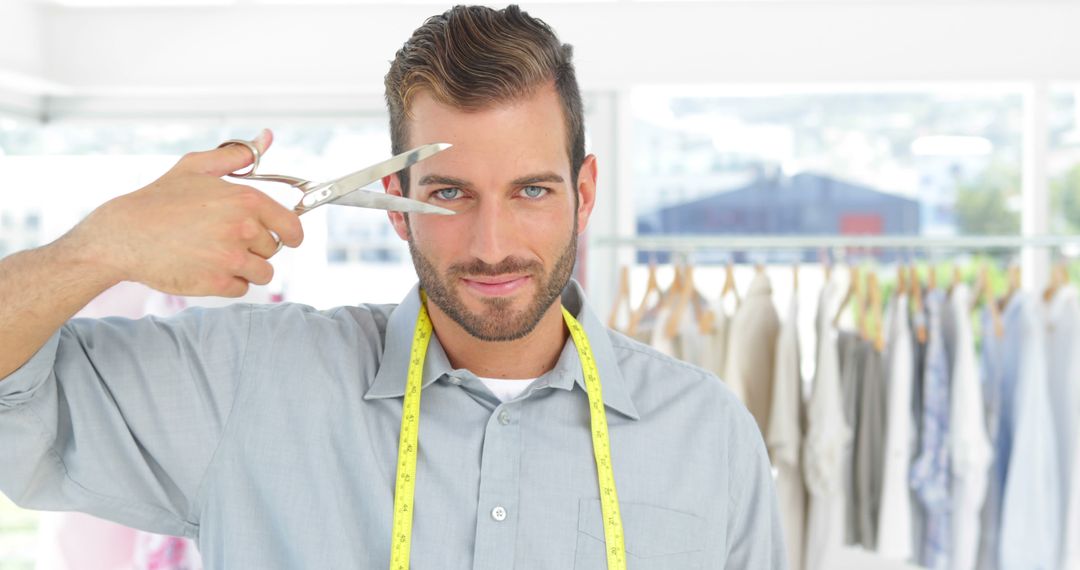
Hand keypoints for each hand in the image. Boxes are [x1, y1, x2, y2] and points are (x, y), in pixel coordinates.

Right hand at [71, 129, 303, 297]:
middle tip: (223, 238)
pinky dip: (228, 283)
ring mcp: (231, 259)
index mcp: (245, 201)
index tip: (290, 239)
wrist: (124, 235)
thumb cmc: (160, 199)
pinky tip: (205, 267)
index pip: (291, 226)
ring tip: (215, 254)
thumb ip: (237, 155)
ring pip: (261, 272)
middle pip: (273, 249)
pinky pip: (241, 289)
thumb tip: (266, 137)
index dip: (292, 234)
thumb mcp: (197, 167)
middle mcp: (244, 230)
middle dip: (255, 246)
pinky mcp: (217, 284)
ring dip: (245, 267)